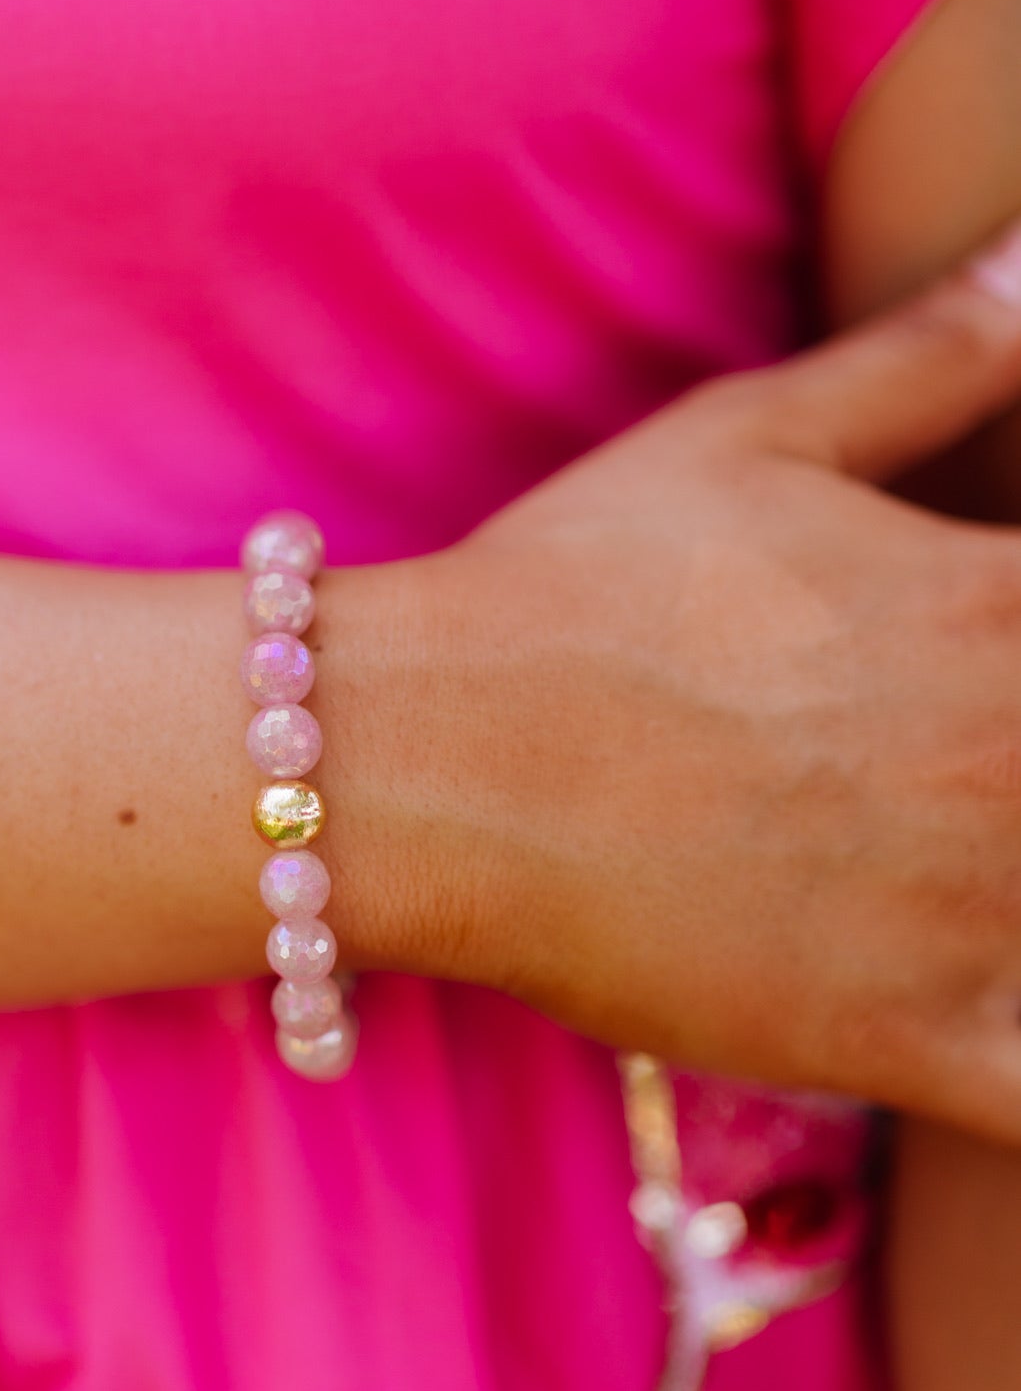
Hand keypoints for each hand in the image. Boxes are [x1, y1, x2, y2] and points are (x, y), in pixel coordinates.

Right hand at [398, 220, 1020, 1139]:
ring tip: (985, 861)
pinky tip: (1006, 1011)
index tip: (1011, 674)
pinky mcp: (908, 1038)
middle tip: (995, 778)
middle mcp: (1018, 759)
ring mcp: (975, 912)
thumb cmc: (581, 583)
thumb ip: (933, 353)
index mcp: (1008, 610)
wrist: (429, 755)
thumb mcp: (755, 434)